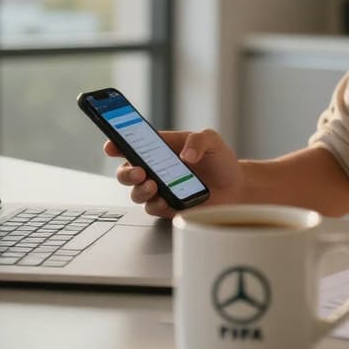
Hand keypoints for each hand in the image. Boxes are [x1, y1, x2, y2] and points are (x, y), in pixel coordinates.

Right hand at [103, 128, 243, 218]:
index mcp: (161, 148)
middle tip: (138, 172)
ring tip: (153, 186)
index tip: (111, 146)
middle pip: (127, 172)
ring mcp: (161, 189)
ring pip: (136, 193)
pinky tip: (167, 200)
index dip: (117, 144)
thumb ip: (198, 140)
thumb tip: (185, 156)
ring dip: (140, 190)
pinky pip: (154, 208)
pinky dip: (157, 204)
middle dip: (126, 172)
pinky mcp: (168, 207)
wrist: (237, 188)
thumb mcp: (212, 140)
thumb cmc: (220, 161)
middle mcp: (156, 169)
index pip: (132, 144)